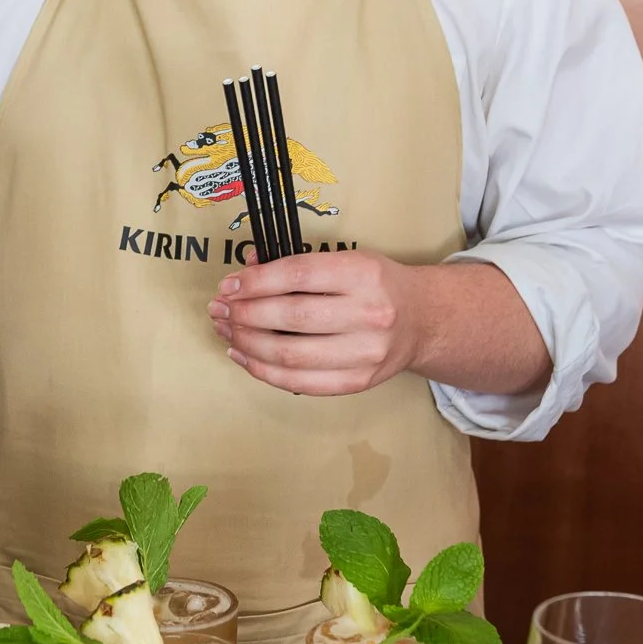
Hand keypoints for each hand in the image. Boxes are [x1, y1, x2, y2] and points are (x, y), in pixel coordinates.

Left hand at [208, 250, 427, 395]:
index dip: (255, 282)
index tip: (228, 285)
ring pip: (290, 355)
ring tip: (226, 330)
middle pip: (290, 318)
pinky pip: (299, 383)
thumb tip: (244, 272)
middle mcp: (368, 315)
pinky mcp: (357, 382)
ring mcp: (365, 354)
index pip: (297, 276)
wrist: (422, 320)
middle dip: (244, 314)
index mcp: (363, 274)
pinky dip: (263, 371)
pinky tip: (244, 355)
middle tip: (220, 309)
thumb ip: (296, 265)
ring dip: (247, 344)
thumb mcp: (345, 260)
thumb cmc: (376, 286)